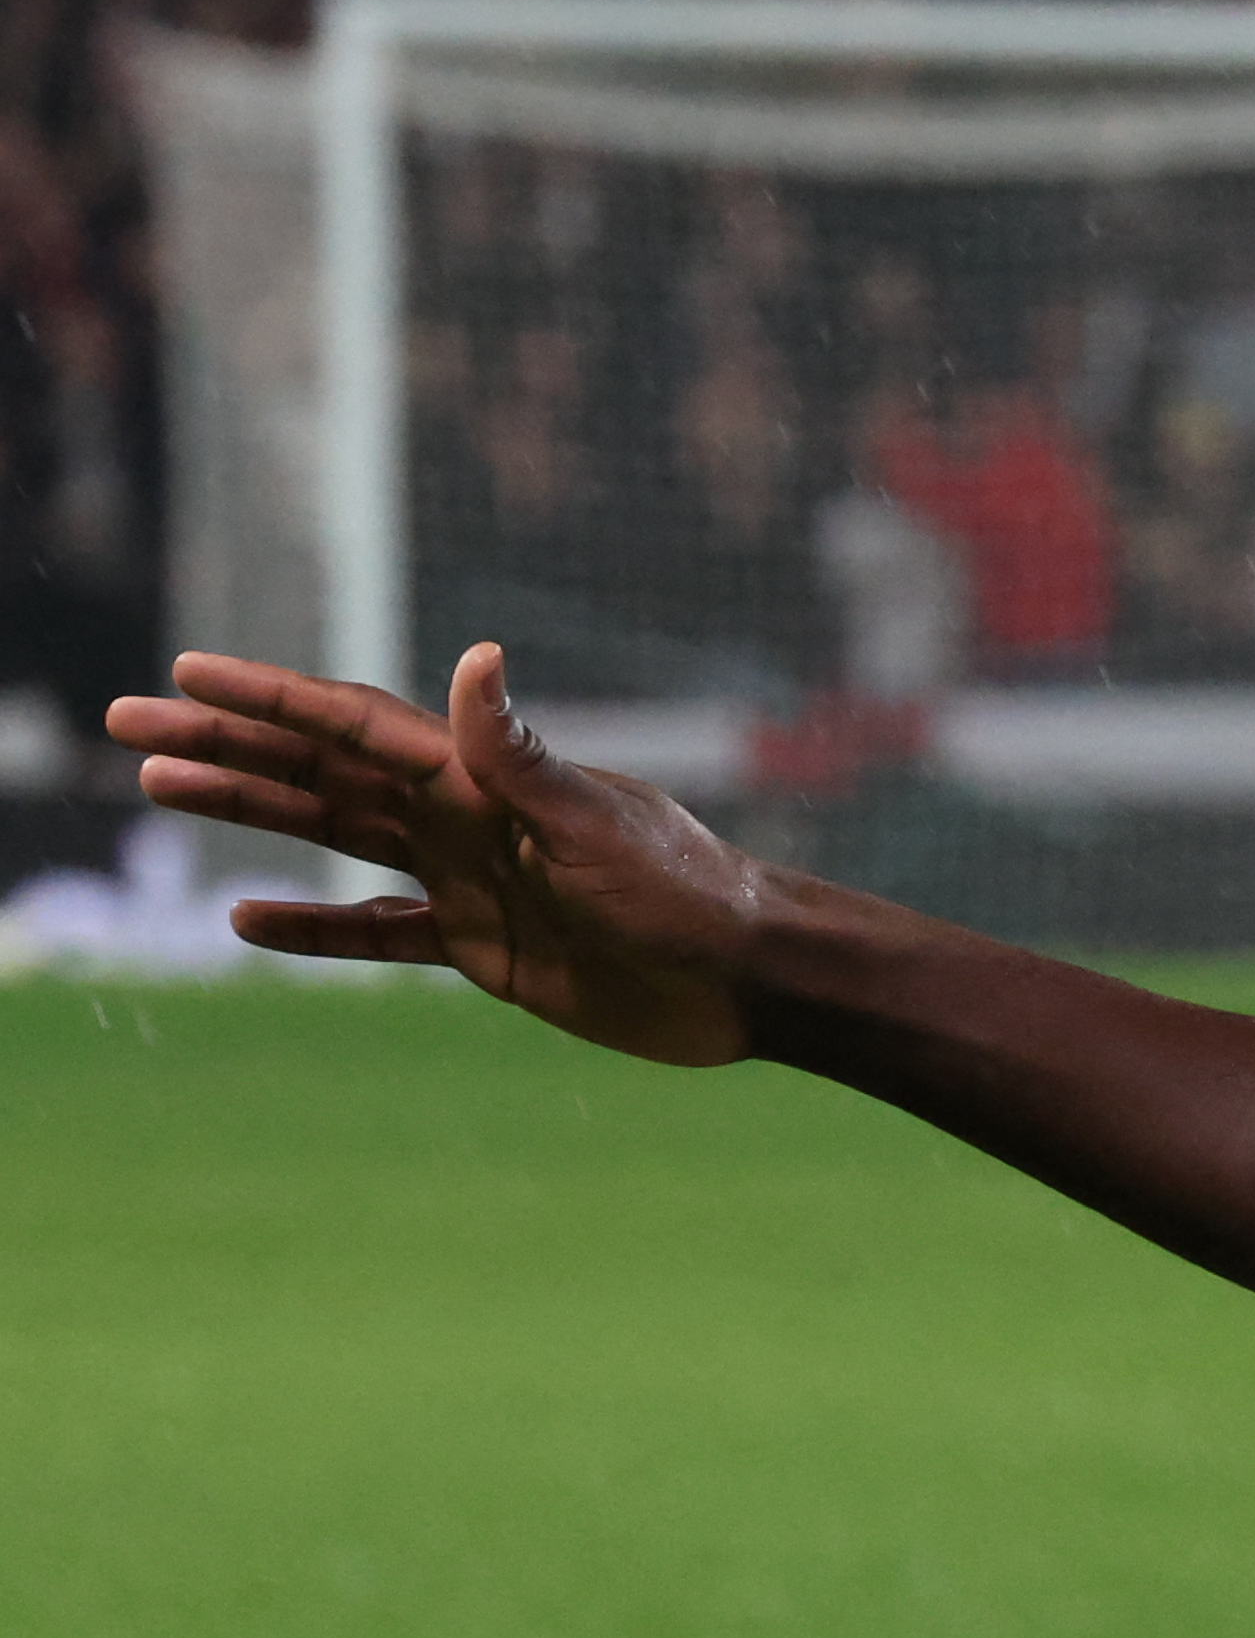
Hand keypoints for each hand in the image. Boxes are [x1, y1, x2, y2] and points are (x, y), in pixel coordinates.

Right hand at [110, 646, 768, 1067]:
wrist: (744, 978)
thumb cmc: (685, 893)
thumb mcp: (595, 825)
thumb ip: (522, 757)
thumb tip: (476, 660)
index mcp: (484, 776)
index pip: (354, 723)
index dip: (270, 698)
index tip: (186, 673)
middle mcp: (464, 816)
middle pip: (321, 770)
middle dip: (226, 746)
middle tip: (127, 725)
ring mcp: (469, 877)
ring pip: (333, 836)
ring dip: (250, 814)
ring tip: (160, 789)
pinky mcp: (483, 946)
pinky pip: (378, 933)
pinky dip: (314, 928)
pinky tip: (246, 920)